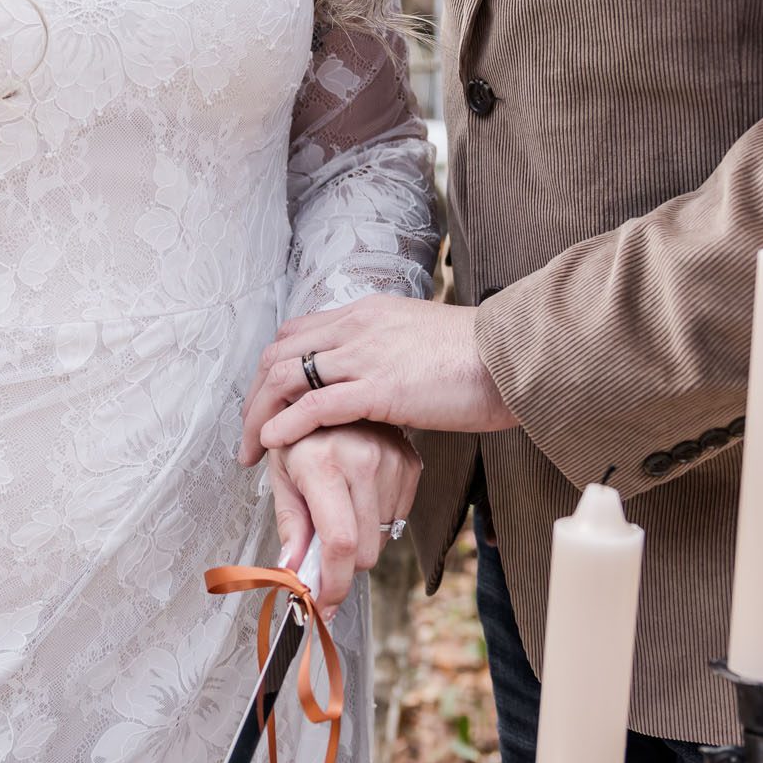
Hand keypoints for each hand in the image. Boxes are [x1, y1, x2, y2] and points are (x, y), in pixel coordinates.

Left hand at [241, 297, 518, 456]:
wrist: (514, 355)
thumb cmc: (479, 358)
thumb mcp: (419, 342)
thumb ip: (389, 354)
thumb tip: (377, 383)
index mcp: (366, 313)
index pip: (295, 333)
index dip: (272, 369)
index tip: (267, 404)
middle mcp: (357, 326)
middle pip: (279, 354)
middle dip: (255, 397)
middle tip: (248, 434)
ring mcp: (366, 354)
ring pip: (288, 378)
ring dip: (260, 416)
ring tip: (252, 450)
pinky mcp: (380, 387)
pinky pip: (316, 404)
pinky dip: (287, 425)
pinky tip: (274, 444)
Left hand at [268, 427, 420, 613]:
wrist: (335, 393)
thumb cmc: (302, 434)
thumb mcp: (282, 474)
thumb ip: (290, 526)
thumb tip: (292, 572)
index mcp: (323, 464)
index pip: (339, 543)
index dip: (332, 584)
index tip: (322, 602)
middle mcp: (363, 461)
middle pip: (364, 552)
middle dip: (342, 563)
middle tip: (322, 548)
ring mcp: (392, 463)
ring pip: (382, 539)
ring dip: (361, 538)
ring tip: (341, 504)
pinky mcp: (411, 465)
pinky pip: (398, 519)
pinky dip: (377, 519)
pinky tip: (361, 494)